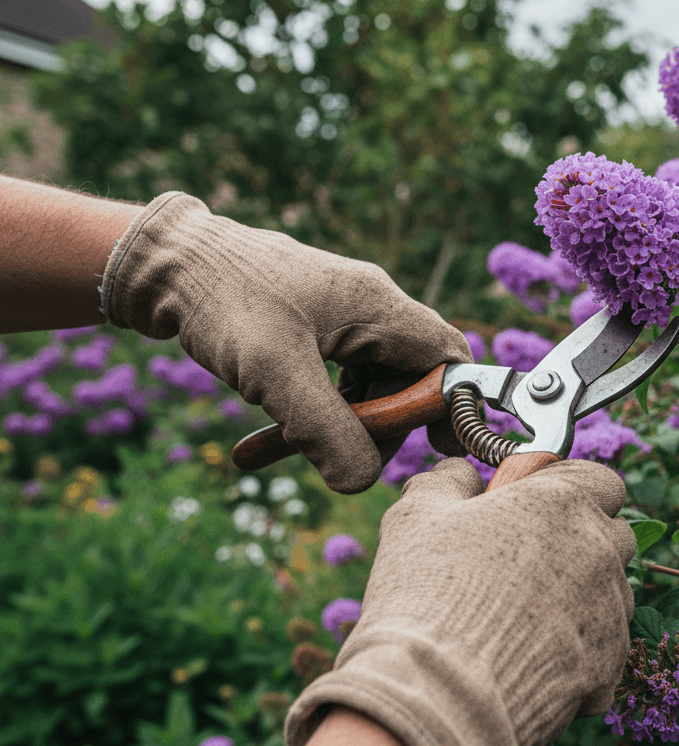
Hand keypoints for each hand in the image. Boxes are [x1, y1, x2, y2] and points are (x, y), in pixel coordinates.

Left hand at [100, 192, 471, 492]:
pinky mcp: (311, 328)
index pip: (448, 357)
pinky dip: (305, 412)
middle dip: (375, 425)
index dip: (450, 405)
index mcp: (377, 306)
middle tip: (331, 454)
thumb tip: (361, 482)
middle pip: (408, 380)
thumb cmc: (222, 301)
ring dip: (333, 424)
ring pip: (365, 386)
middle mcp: (369, 307)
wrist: (162, 263)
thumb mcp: (274, 371)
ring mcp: (340, 317)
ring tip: (278, 446)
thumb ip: (324, 429)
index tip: (432, 448)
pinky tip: (262, 441)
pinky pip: (330, 380)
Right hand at [283, 457, 635, 745]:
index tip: (535, 506)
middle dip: (580, 541)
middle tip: (527, 560)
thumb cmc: (425, 594)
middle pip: (613, 534)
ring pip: (612, 592)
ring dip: (582, 595)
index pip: (599, 480)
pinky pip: (605, 648)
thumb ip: (447, 481)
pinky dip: (577, 651)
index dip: (568, 489)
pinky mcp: (609, 667)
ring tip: (523, 617)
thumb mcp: (417, 515)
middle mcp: (599, 551)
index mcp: (561, 503)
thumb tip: (459, 475)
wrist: (437, 696)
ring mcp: (610, 611)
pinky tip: (531, 660)